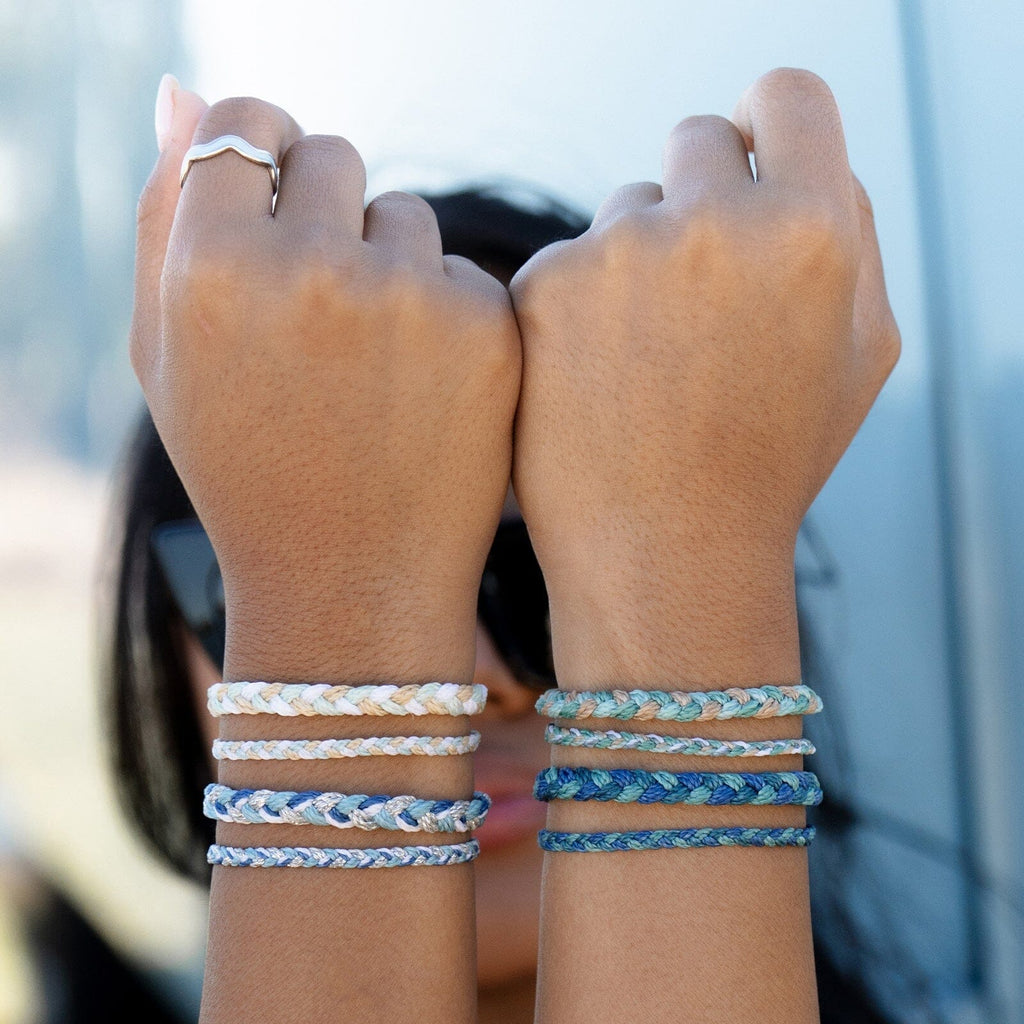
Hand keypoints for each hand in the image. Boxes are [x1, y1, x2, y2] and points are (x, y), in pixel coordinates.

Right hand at [130, 89, 520, 675]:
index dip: (260, 156)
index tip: (273, 196)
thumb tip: (182, 97)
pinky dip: (445, 314)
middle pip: (334, 157)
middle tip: (322, 305)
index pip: (246, 124)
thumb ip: (164, 217)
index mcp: (215, 266)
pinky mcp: (488, 330)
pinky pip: (461, 272)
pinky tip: (422, 390)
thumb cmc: (247, 466)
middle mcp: (314, 266)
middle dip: (325, 212)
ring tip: (367, 368)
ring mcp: (411, 297)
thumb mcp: (167, 354)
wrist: (352, 581)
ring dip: (388, 265)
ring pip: (406, 216)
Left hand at [508, 68, 899, 675]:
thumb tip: (800, 164)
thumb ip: (849, 239)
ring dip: (636, 264)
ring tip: (647, 368)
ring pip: (626, 212)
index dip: (769, 123)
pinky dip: (576, 310)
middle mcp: (717, 222)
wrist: (666, 556)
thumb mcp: (859, 354)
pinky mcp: (544, 288)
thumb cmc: (769, 462)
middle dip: (699, 197)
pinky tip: (593, 384)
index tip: (749, 154)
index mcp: (814, 229)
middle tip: (693, 287)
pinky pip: (567, 263)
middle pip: (696, 141)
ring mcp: (621, 252)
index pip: (789, 97)